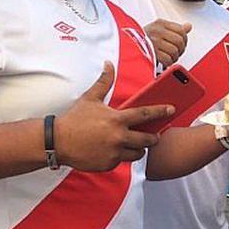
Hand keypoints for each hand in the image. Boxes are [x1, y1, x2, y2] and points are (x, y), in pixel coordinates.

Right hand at [54, 62, 175, 171]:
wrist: (57, 142)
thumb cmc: (74, 119)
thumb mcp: (90, 98)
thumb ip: (104, 82)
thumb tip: (108, 64)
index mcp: (117, 119)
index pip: (145, 114)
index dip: (160, 111)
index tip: (172, 109)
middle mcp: (118, 137)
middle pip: (147, 140)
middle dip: (154, 138)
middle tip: (155, 136)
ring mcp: (114, 153)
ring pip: (137, 154)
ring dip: (139, 149)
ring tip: (136, 145)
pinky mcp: (108, 165)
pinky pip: (121, 161)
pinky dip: (121, 157)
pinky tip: (115, 151)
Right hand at [144, 19, 191, 66]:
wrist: (126, 47)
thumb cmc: (143, 40)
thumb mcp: (159, 30)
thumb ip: (175, 29)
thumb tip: (188, 26)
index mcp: (160, 23)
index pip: (181, 30)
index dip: (184, 40)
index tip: (180, 45)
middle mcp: (156, 30)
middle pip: (180, 41)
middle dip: (180, 50)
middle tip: (175, 53)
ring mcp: (153, 41)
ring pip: (175, 51)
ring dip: (173, 58)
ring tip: (168, 58)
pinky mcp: (151, 53)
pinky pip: (168, 60)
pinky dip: (168, 64)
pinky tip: (164, 63)